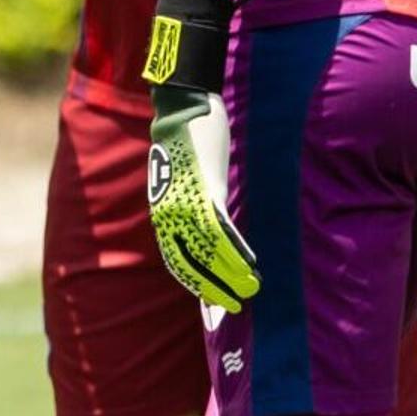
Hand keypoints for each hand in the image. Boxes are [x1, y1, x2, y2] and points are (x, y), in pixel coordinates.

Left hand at [145, 86, 259, 310]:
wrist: (182, 110)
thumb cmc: (186, 145)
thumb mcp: (185, 182)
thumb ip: (191, 205)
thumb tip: (206, 227)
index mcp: (165, 215)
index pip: (178, 262)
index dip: (197, 284)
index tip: (214, 302)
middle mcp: (171, 215)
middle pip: (193, 262)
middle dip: (216, 287)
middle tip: (237, 305)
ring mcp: (186, 203)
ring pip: (209, 250)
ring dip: (231, 272)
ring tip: (251, 288)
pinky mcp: (205, 189)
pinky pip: (220, 228)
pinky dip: (235, 248)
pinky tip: (250, 261)